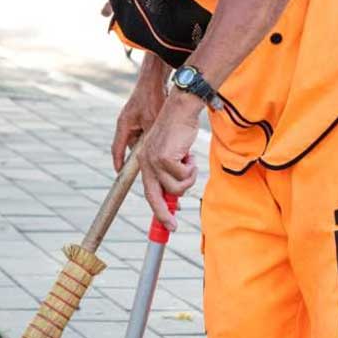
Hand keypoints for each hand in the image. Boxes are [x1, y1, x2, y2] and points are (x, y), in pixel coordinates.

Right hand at [111, 54, 169, 171]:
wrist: (156, 78)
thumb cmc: (153, 97)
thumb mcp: (153, 120)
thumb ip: (151, 138)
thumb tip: (156, 157)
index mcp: (124, 125)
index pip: (117, 149)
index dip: (119, 163)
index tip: (119, 174)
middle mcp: (126, 124)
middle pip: (129, 147)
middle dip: (139, 156)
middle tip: (148, 165)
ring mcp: (133, 120)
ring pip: (139, 141)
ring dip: (148, 146)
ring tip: (159, 150)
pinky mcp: (141, 117)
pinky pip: (145, 133)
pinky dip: (152, 138)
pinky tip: (164, 139)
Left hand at [138, 94, 200, 230]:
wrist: (180, 110)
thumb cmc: (179, 131)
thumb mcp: (172, 155)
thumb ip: (171, 174)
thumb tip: (176, 197)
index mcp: (146, 164)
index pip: (150, 193)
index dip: (158, 211)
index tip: (167, 225)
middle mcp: (146, 164)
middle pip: (154, 198)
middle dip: (163, 215)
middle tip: (173, 227)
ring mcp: (154, 161)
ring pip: (176, 188)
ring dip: (188, 179)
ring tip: (190, 164)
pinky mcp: (164, 158)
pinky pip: (183, 176)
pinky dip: (191, 169)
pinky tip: (189, 156)